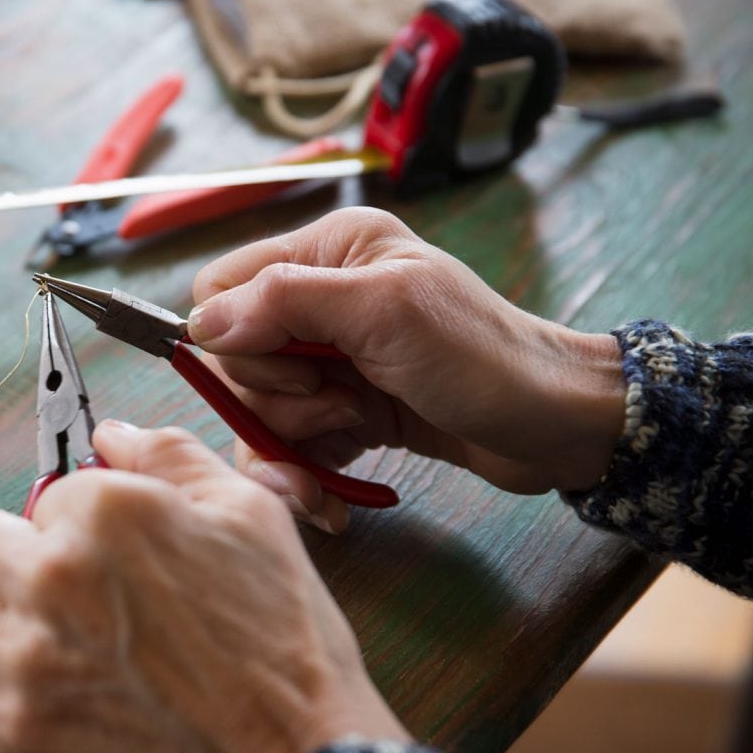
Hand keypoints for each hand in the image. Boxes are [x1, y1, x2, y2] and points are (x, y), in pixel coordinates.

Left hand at [0, 422, 407, 752]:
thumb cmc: (285, 645)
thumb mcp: (252, 518)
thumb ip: (172, 457)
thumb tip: (111, 434)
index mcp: (109, 510)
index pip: (47, 493)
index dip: (77, 523)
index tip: (106, 557)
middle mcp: (55, 574)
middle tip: (41, 592)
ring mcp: (28, 657)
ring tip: (36, 654)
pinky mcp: (17, 731)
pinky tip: (18, 699)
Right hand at [189, 208, 624, 530]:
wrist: (552, 428)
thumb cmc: (480, 358)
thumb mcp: (384, 313)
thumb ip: (287, 303)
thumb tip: (200, 323)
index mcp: (328, 250)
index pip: (222, 287)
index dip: (236, 337)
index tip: (297, 367)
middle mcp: (322, 298)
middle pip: (234, 358)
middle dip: (275, 398)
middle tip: (339, 404)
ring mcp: (332, 360)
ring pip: (257, 409)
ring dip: (294, 440)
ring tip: (355, 437)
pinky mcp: (344, 411)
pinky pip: (289, 446)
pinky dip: (305, 475)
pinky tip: (331, 501)